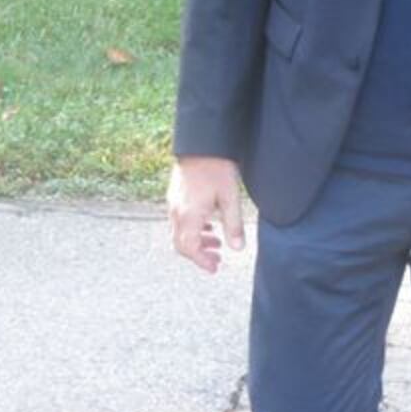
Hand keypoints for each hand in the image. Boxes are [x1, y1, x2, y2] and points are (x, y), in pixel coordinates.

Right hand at [167, 155, 244, 273]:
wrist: (201, 144)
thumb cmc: (217, 168)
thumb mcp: (230, 198)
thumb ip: (233, 225)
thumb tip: (238, 249)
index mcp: (189, 216)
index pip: (189, 248)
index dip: (201, 261)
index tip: (214, 267)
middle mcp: (177, 212)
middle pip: (181, 244)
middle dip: (199, 254)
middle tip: (216, 260)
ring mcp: (173, 203)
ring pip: (180, 232)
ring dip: (197, 241)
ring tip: (216, 242)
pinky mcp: (174, 195)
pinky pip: (180, 220)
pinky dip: (193, 229)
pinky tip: (208, 224)